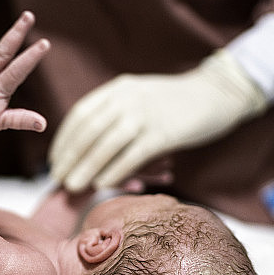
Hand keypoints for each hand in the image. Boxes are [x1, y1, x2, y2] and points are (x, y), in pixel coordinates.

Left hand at [48, 50, 266, 191]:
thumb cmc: (175, 104)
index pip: (80, 114)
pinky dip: (115, 170)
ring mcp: (145, 114)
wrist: (218, 93)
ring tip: (73, 186)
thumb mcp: (139, 99)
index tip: (55, 161)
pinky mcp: (164, 132)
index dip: (64, 140)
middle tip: (58, 178)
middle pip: (88, 130)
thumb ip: (116, 116)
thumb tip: (88, 148)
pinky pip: (132, 154)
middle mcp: (127, 98)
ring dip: (86, 166)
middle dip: (69, 156)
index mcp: (118, 89)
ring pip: (106, 143)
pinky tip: (103, 183)